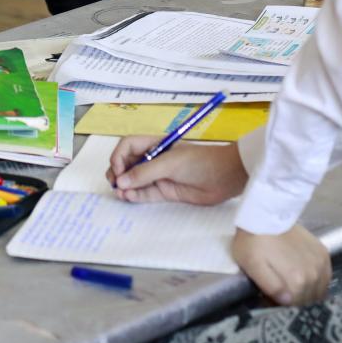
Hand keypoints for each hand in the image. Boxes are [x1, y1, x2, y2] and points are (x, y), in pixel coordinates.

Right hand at [108, 138, 247, 203]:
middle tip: (114, 183)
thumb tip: (121, 181)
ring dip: (125, 187)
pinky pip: (146, 193)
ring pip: (135, 181)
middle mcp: (154, 159)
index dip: (119, 156)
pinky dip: (135, 195)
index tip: (118, 169)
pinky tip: (129, 198)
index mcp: (154, 144)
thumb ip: (145, 172)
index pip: (128, 146)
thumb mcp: (170, 164)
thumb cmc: (200, 162)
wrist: (226, 177)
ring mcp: (160, 176)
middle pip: (128, 164)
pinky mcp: (166, 192)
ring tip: (120, 194)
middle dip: (118, 173)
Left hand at [231, 225, 330, 305]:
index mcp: (297, 281)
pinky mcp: (324, 253)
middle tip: (280, 289)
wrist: (264, 214)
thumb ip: (271, 287)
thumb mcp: (252, 266)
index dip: (282, 305)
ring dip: (307, 292)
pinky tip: (304, 275)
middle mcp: (314, 274)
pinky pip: (326, 278)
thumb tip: (287, 301)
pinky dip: (317, 281)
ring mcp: (321, 263)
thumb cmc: (254, 241)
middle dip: (295, 299)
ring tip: (291, 282)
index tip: (271, 297)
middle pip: (308, 301)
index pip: (295, 307)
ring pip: (319, 292)